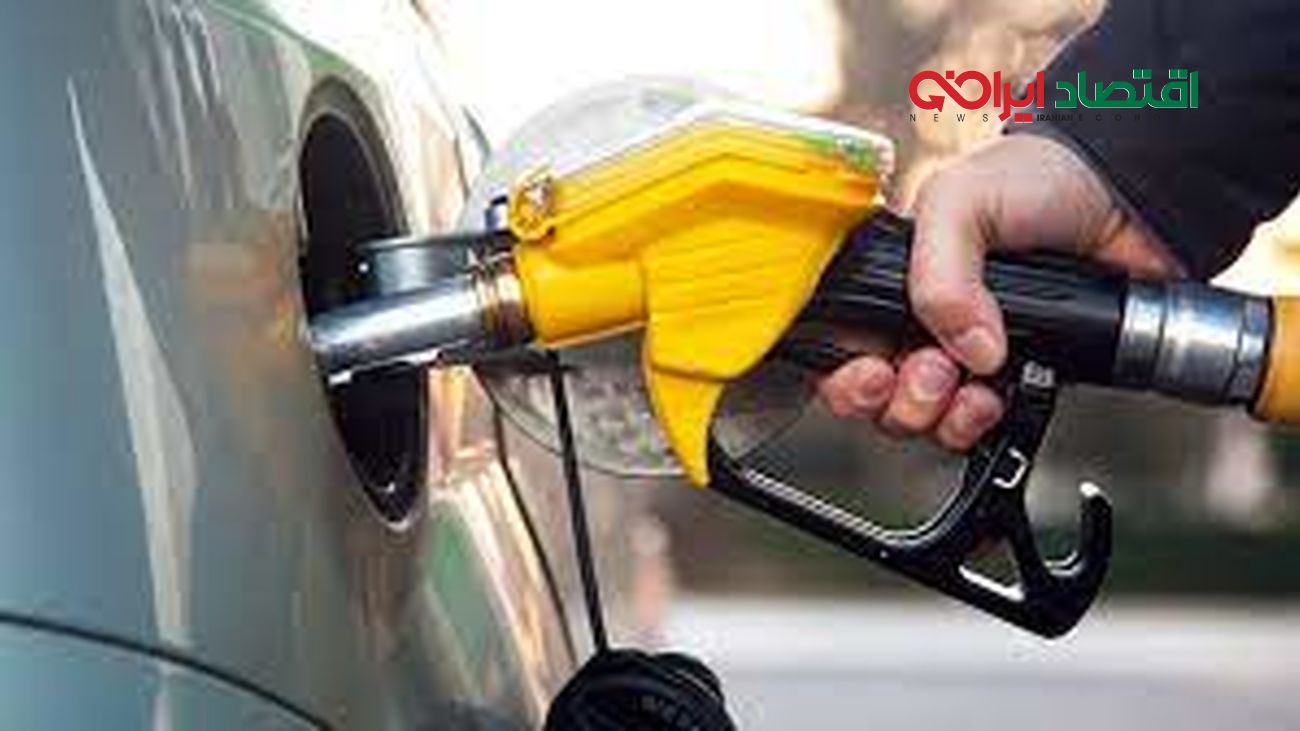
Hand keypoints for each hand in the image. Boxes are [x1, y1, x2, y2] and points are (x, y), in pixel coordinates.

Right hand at [817, 133, 1180, 450]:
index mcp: (890, 280)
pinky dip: (981, 425)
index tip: (873, 369)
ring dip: (939, 416)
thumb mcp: (961, 199)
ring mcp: (966, 356)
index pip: (840, 344)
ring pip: (922, 421)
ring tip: (969, 386)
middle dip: (899, 398)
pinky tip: (998, 397)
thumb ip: (938, 274)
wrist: (1126, 194)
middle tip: (932, 369)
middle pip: (876, 397)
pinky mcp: (1014, 379)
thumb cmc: (1039, 176)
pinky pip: (977, 429)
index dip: (844, 372)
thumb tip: (964, 350)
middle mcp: (920, 323)